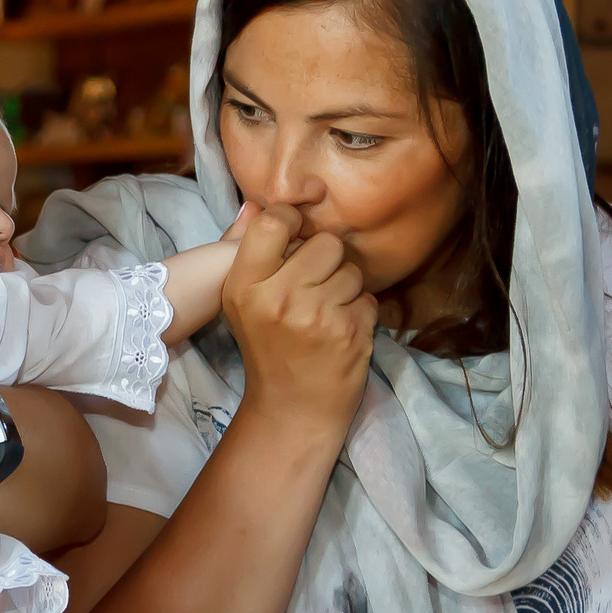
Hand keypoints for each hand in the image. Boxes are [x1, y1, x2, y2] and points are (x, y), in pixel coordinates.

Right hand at [220, 202, 376, 441]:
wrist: (291, 409)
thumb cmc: (267, 348)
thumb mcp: (241, 304)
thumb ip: (251, 253)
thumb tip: (259, 203)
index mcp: (245, 285)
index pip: (274, 221)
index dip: (293, 219)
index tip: (298, 235)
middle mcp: (279, 297)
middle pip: (326, 242)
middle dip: (327, 261)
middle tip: (315, 288)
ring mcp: (317, 315)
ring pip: (352, 270)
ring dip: (347, 289)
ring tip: (327, 313)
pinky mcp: (350, 332)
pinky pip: (369, 298)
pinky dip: (361, 314)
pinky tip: (342, 333)